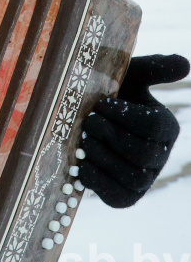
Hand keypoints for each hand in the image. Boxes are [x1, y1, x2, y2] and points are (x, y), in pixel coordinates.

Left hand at [79, 53, 186, 207]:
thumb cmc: (108, 93)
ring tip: (84, 140)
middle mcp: (160, 155)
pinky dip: (97, 181)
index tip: (100, 104)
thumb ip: (154, 68)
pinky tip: (81, 163)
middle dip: (111, 136)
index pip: (154, 127)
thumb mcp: (128, 76)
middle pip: (143, 153)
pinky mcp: (125, 196)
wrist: (82, 116)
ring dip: (103, 157)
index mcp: (165, 126)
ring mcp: (144, 179)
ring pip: (133, 178)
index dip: (123, 116)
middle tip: (89, 121)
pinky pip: (118, 198)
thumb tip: (185, 63)